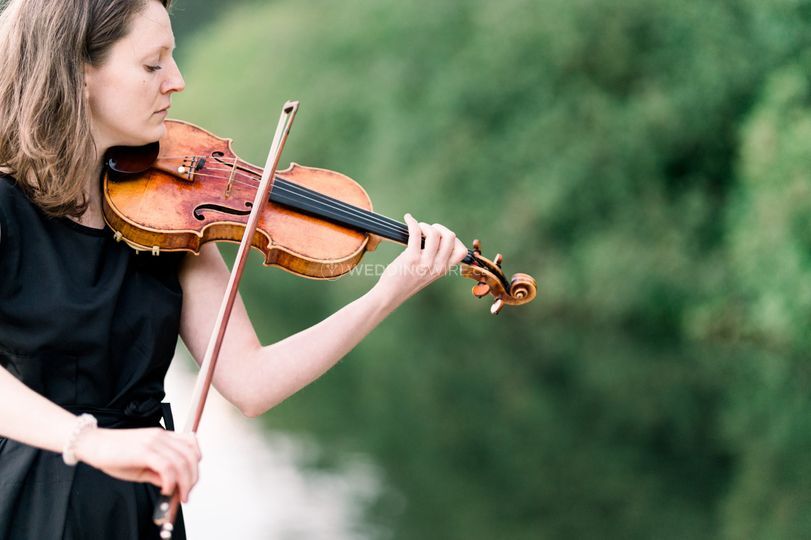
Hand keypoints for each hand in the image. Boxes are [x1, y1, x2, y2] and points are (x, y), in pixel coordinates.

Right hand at [74, 427, 200, 502]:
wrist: (91, 443)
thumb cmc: (113, 454)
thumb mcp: (140, 465)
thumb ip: (157, 473)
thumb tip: (172, 484)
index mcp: (162, 436)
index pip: (191, 445)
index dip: (195, 464)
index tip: (190, 481)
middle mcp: (161, 436)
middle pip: (190, 455)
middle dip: (192, 478)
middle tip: (186, 493)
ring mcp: (153, 442)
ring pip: (181, 461)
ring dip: (184, 482)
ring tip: (178, 495)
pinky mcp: (144, 450)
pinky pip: (166, 466)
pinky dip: (170, 481)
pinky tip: (165, 489)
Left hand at [375, 213, 467, 304]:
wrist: (390, 295)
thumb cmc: (406, 282)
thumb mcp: (427, 274)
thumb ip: (434, 260)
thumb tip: (435, 236)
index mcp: (443, 270)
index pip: (462, 251)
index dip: (454, 239)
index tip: (441, 237)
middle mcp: (437, 267)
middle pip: (451, 237)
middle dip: (440, 228)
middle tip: (427, 230)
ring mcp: (425, 263)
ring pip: (435, 233)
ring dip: (425, 225)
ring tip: (417, 227)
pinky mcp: (411, 258)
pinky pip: (415, 232)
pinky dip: (412, 222)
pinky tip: (408, 219)